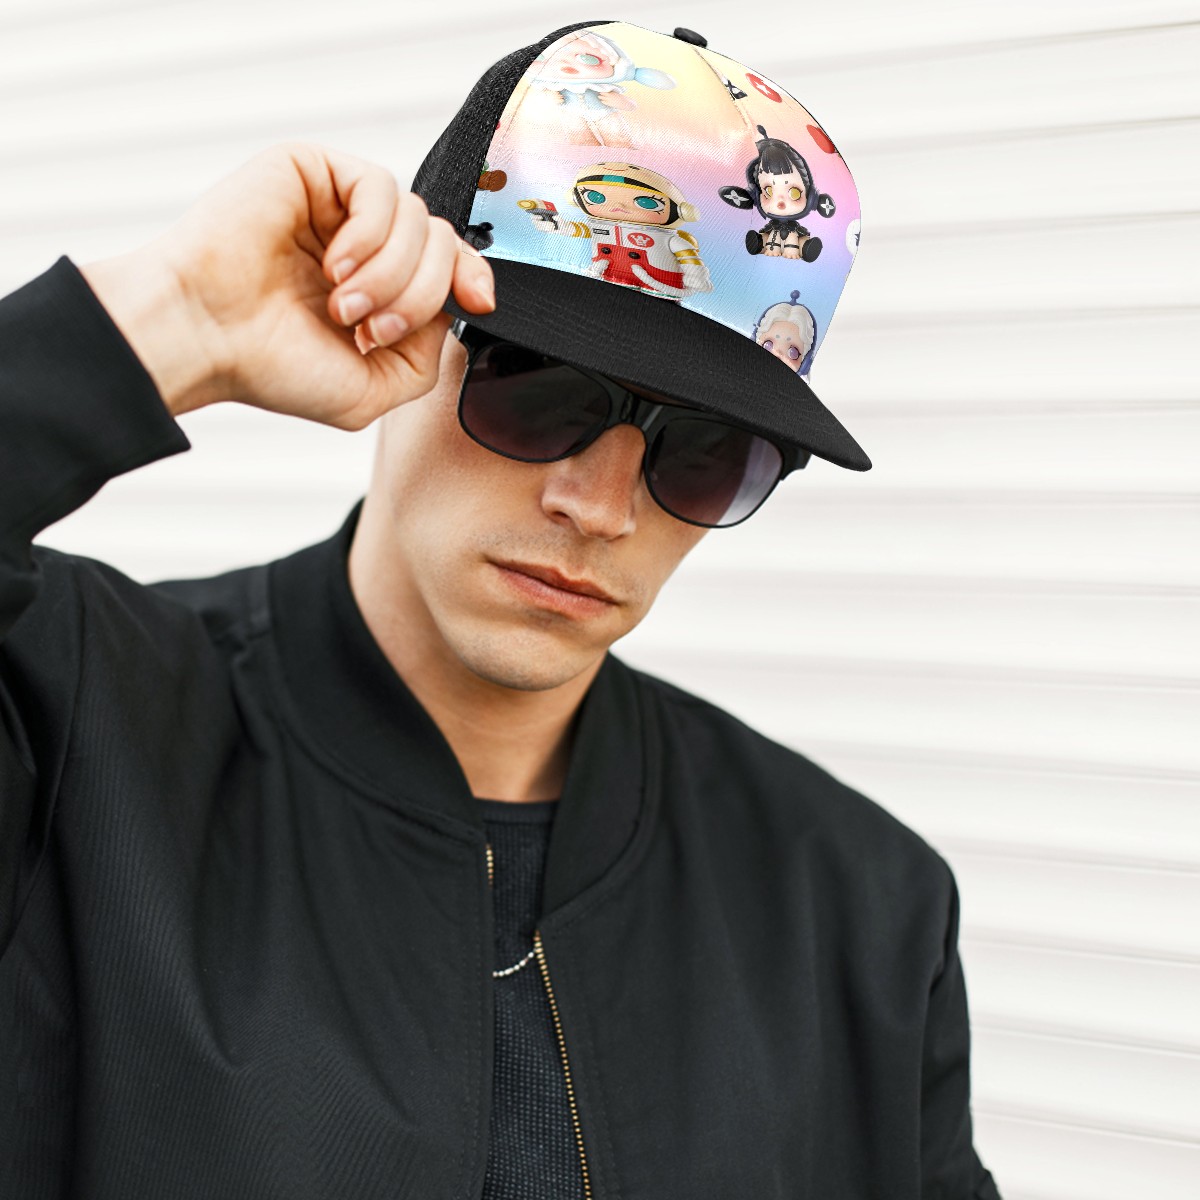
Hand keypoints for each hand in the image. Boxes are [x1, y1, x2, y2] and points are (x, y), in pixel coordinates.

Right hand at [81, 141, 495, 427]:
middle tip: (368, 327)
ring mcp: (336, 205)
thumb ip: (425, 358)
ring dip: (391, 274)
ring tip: (342, 305)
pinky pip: (381, 188)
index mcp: (376, 287)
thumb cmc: (272, 367)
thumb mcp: (372, 391)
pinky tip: (333, 266)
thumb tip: (449, 311)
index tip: (477, 302)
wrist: (205, 338)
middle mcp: (361, 243)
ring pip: (418, 219)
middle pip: (442, 243)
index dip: (473, 278)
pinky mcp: (312, 170)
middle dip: (420, 295)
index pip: (449, 264)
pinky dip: (371, 236)